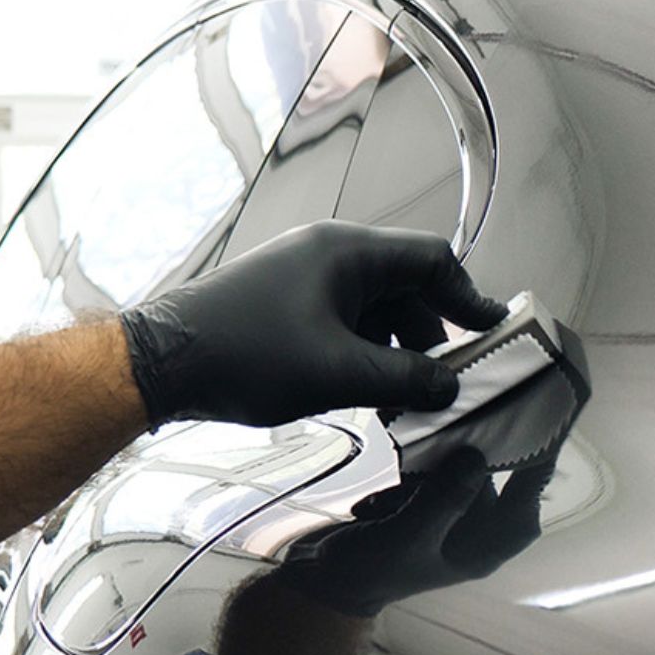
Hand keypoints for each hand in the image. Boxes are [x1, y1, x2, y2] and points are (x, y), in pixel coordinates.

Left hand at [119, 220, 506, 426]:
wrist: (163, 362)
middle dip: (429, 339)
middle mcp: (329, 254)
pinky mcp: (283, 302)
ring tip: (397, 401)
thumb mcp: (339, 375)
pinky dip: (362, 353)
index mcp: (348, 253)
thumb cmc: (245, 356)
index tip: (491, 332)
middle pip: (405, 288)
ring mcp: (304, 276)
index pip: (432, 260)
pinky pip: (343, 321)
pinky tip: (361, 393)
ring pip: (373, 310)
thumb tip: (448, 387)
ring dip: (394, 353)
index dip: (468, 298)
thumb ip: (406, 381)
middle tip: (442, 385)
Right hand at [275, 448, 551, 616]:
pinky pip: (424, 479)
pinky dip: (408, 472)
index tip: (542, 432)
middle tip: (472, 414)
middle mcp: (467, 536)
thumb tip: (477, 458)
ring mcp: (440, 521)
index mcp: (479, 552)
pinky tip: (384, 478)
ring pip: (454, 476)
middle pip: (491, 486)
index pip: (523, 512)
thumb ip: (444, 499)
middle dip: (478, 454)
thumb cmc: (369, 571)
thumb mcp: (408, 536)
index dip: (538, 475)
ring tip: (411, 451)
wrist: (320, 585)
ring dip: (434, 462)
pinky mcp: (413, 510)